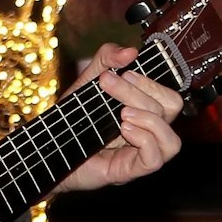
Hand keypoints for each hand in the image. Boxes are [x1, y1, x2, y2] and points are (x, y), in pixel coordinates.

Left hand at [54, 43, 185, 192]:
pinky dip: (144, 140)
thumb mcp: (89, 80)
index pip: (170, 97)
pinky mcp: (129, 170)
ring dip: (150, 119)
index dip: (151, 81)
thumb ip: (107, 59)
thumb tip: (131, 51)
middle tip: (110, 85)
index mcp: (146, 113)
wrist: (49, 145)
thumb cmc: (73, 117)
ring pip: (171, 141)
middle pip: (171, 110)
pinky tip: (123, 128)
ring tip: (122, 114)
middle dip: (141, 92)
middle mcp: (149, 133)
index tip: (123, 73)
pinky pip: (155, 160)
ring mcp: (141, 154)